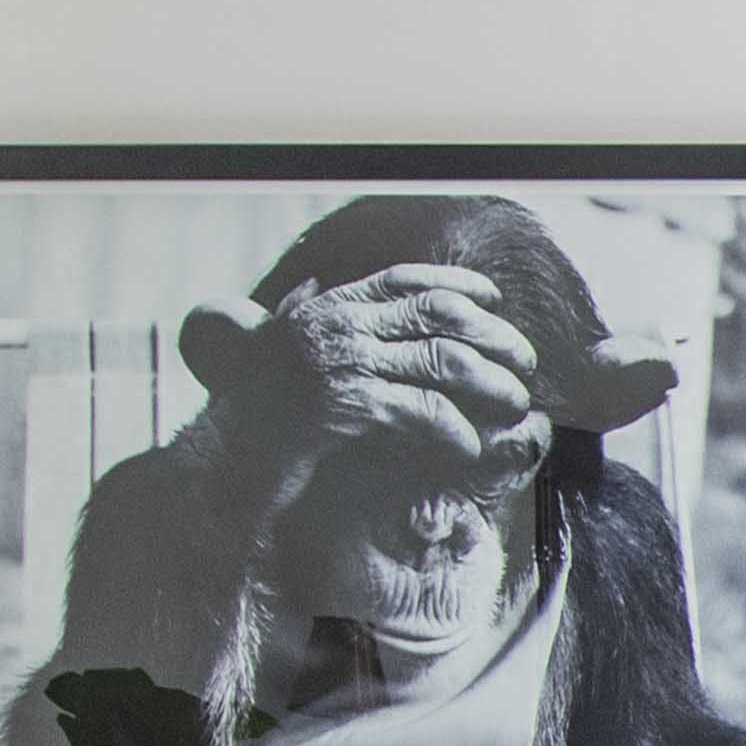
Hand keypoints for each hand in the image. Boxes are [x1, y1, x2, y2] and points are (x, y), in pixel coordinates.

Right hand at [212, 264, 561, 462]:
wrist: (220, 466)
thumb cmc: (259, 423)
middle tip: (524, 361)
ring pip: (441, 360)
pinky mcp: (343, 407)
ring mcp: (337, 363)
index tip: (495, 301)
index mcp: (326, 309)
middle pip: (437, 313)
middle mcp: (333, 326)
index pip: (404, 279)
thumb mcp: (287, 360)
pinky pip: (421, 411)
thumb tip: (317, 285)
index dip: (456, 284)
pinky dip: (454, 430)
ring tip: (515, 405)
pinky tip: (471, 448)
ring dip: (488, 382)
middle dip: (491, 335)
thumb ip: (311, 323)